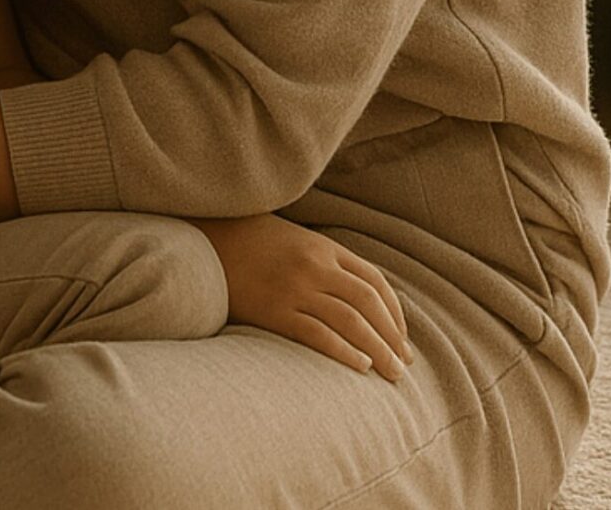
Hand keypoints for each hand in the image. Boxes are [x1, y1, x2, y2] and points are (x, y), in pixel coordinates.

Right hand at [196, 214, 412, 380]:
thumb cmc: (253, 240)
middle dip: (392, 338)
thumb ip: (327, 260)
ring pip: (350, 322)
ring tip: (389, 373)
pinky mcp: (274, 310)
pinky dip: (344, 352)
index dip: (395, 313)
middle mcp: (316, 266)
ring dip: (377, 349)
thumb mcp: (298, 239)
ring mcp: (295, 288)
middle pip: (368, 304)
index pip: (375, 282)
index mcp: (325, 248)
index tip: (402, 338)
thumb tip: (359, 295)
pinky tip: (359, 366)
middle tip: (403, 365)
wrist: (207, 238)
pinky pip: (318, 334)